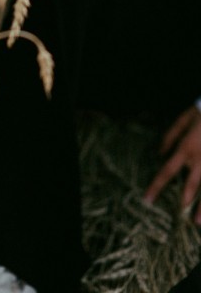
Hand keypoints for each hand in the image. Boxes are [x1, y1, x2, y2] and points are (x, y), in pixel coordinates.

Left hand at [144, 106, 200, 223]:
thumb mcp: (182, 120)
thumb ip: (170, 137)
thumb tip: (160, 153)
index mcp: (185, 149)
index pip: (167, 171)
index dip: (156, 186)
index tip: (148, 199)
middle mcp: (200, 159)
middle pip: (191, 184)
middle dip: (185, 201)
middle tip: (180, 215)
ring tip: (199, 223)